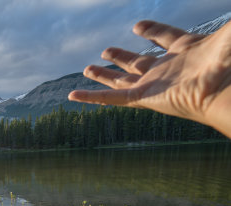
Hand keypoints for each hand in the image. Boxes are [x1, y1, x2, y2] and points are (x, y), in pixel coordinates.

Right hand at [68, 20, 230, 137]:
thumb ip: (227, 24)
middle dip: (122, 56)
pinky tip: (74, 94)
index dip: (153, 31)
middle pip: (139, 62)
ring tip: (87, 68)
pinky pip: (112, 98)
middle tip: (106, 51)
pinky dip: (91, 96)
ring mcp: (154, 84)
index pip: (166, 37)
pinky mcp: (142, 98)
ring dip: (105, 74)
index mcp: (188, 50)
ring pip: (122, 79)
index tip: (138, 27)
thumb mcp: (227, 33)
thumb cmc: (229, 59)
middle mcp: (168, 69)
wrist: (224, 88)